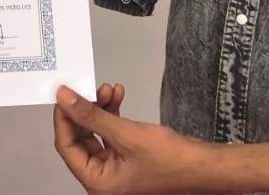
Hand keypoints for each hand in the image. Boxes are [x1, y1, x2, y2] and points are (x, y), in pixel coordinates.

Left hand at [53, 84, 211, 194]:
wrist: (204, 165)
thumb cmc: (170, 160)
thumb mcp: (125, 134)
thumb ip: (91, 115)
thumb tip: (64, 98)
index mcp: (97, 182)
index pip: (67, 146)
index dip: (64, 117)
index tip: (65, 93)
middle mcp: (103, 178)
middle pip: (80, 138)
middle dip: (86, 109)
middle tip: (90, 86)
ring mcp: (115, 168)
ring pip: (96, 132)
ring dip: (100, 108)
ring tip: (110, 88)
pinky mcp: (126, 157)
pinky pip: (111, 133)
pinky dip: (112, 114)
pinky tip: (117, 95)